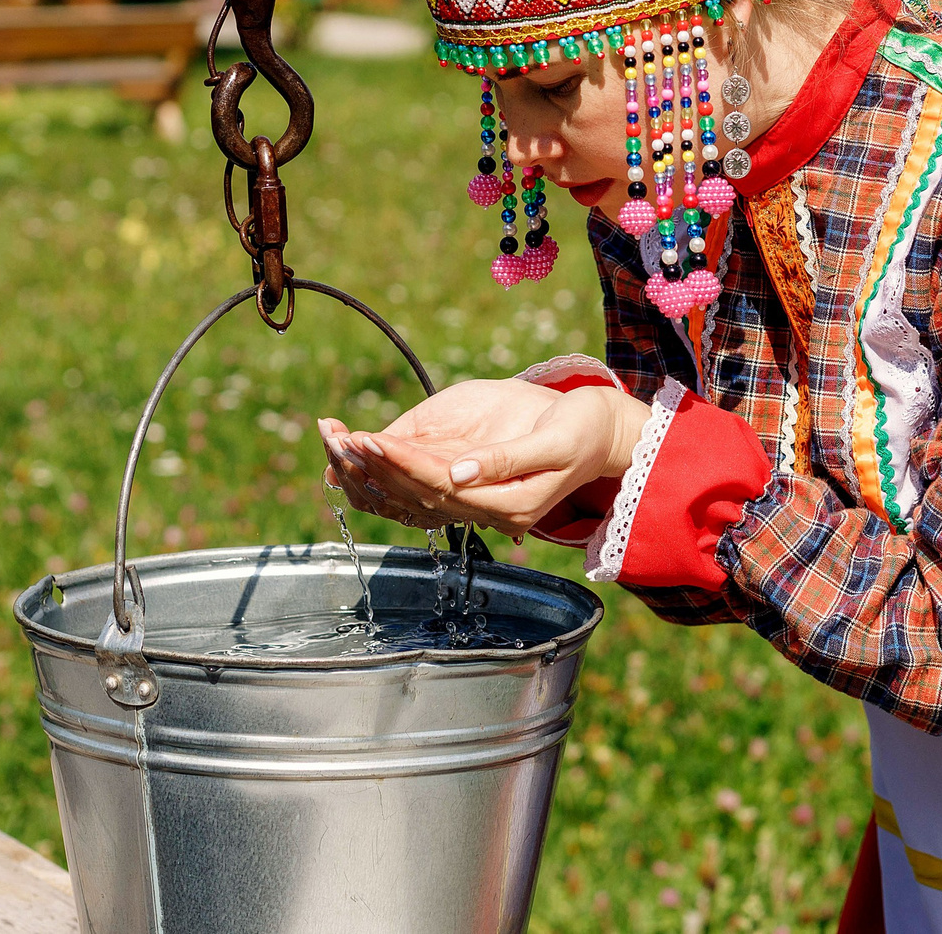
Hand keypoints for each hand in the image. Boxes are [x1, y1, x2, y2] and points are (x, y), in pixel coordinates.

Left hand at [322, 376, 647, 537]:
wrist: (604, 435)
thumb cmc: (586, 430)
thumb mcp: (557, 441)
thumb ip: (508, 460)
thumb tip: (458, 472)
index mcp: (509, 504)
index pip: (442, 486)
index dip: (403, 464)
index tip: (371, 440)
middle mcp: (488, 511)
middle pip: (418, 495)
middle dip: (376, 467)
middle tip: (339, 438)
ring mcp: (479, 504)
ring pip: (413, 495)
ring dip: (373, 472)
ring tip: (337, 442)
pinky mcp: (472, 489)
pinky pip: (420, 489)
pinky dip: (386, 475)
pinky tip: (358, 457)